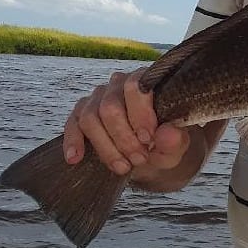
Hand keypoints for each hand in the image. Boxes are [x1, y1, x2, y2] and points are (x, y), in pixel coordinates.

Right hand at [62, 67, 189, 178]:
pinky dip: (73, 141)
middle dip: (123, 138)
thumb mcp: (176, 146)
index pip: (136, 86)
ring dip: (106, 147)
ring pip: (90, 117)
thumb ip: (175, 140)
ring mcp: (99, 97)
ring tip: (123, 166)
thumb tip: (165, 134)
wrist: (148, 155)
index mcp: (147, 81)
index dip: (139, 114)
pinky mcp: (82, 113)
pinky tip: (76, 158)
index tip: (148, 139)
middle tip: (139, 158)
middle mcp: (120, 83)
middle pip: (110, 106)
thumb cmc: (163, 143)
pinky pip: (72, 123)